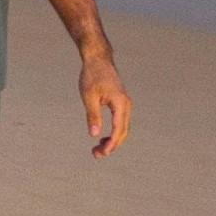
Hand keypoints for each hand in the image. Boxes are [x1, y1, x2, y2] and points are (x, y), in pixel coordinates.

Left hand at [78, 40, 131, 161]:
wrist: (98, 59)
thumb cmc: (92, 76)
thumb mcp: (89, 96)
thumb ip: (93, 115)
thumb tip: (94, 135)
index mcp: (120, 103)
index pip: (118, 129)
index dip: (112, 144)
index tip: (102, 153)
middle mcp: (126, 105)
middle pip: (123, 132)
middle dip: (112, 146)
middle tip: (96, 155)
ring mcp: (125, 104)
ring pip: (123, 128)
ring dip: (113, 141)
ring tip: (98, 150)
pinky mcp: (121, 103)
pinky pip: (121, 122)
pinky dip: (114, 132)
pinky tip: (102, 138)